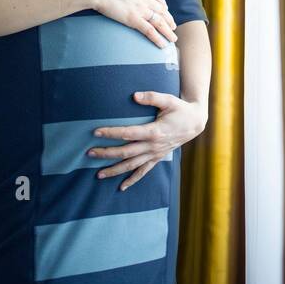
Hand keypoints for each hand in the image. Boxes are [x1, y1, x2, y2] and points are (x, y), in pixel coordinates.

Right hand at [80, 0, 176, 46]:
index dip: (163, 4)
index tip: (166, 10)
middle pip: (162, 11)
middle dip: (169, 20)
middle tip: (173, 27)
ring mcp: (140, 9)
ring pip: (159, 22)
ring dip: (168, 31)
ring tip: (172, 39)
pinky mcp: (134, 19)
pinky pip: (150, 31)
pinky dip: (158, 39)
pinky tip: (163, 45)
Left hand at [86, 91, 208, 189]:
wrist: (195, 123)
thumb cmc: (180, 110)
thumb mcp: (168, 100)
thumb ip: (152, 97)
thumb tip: (134, 96)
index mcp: (154, 131)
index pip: (128, 133)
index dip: (112, 133)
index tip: (96, 132)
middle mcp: (153, 146)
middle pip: (126, 152)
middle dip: (107, 153)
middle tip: (89, 153)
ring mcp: (155, 154)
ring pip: (132, 165)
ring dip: (115, 170)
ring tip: (98, 175)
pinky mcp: (157, 158)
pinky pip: (143, 172)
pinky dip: (132, 180)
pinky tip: (121, 187)